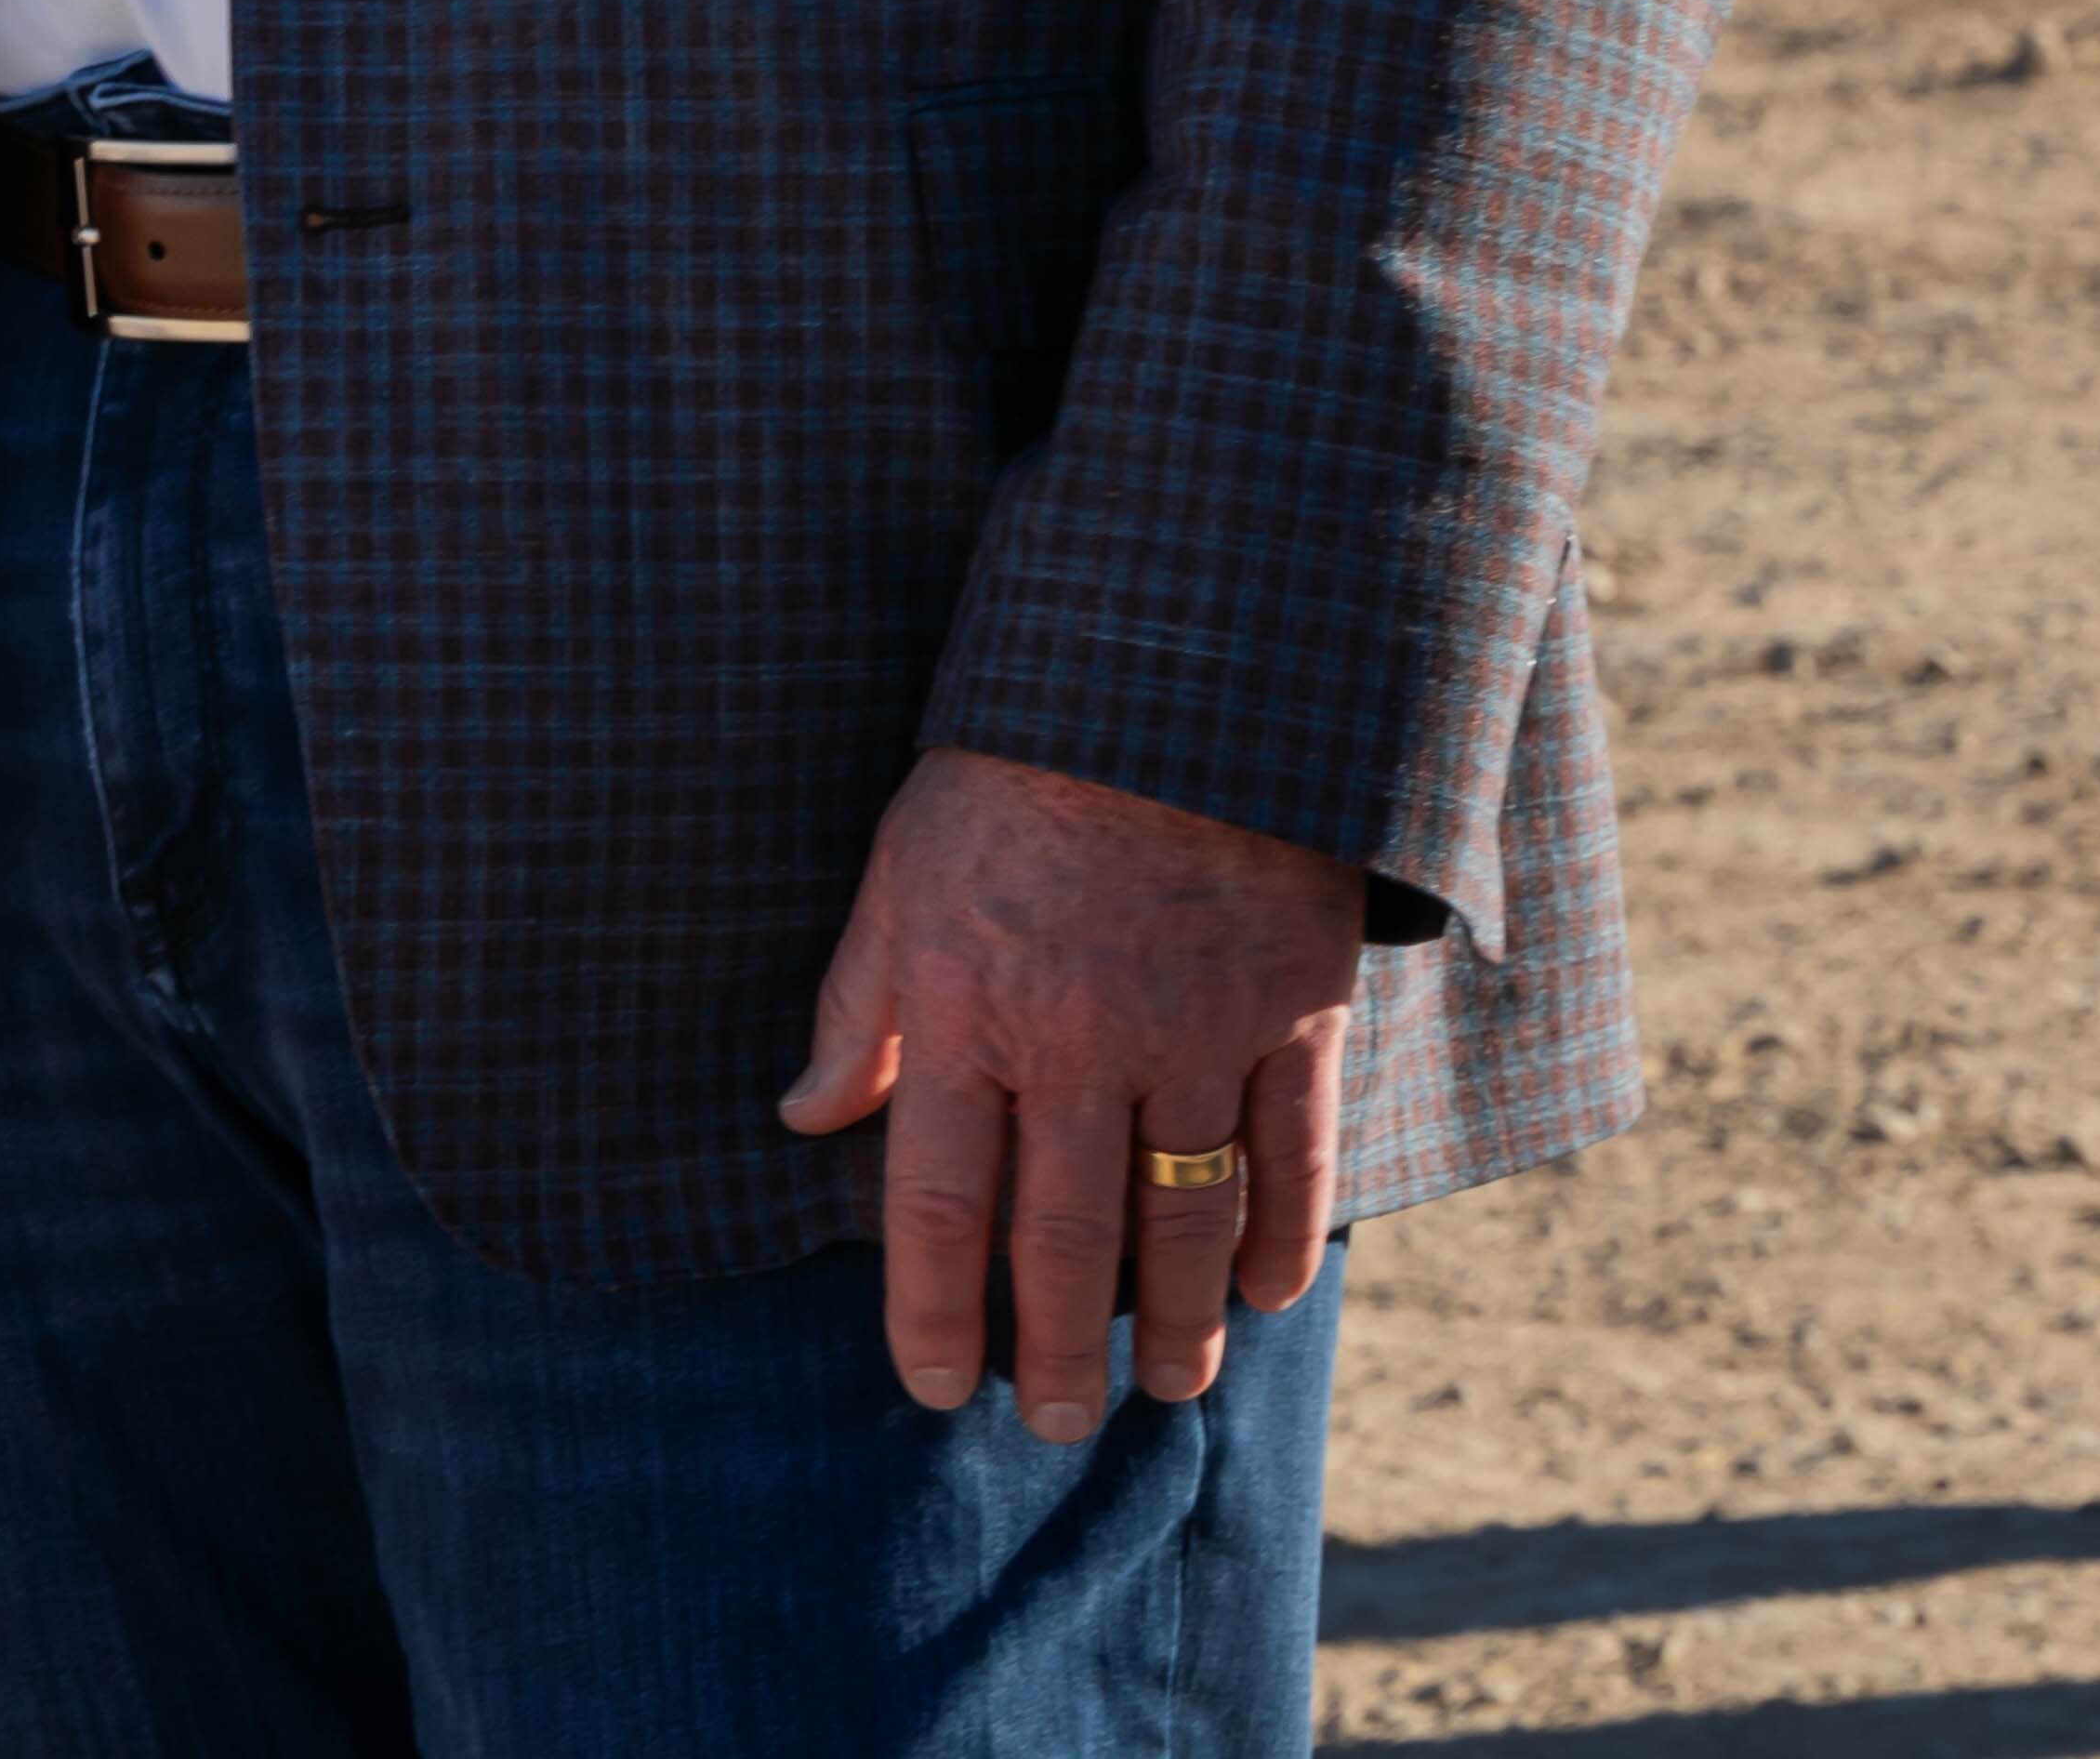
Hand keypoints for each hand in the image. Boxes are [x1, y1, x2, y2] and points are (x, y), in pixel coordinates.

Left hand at [776, 746, 1361, 1431]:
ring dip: (1176, 1324)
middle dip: (1058, 1351)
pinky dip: (1282, 1237)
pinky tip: (1263, 1294)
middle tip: (1055, 1420)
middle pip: (1069, 1241)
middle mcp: (1081, 1040)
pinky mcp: (1292, 1011)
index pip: (942, 1201)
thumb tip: (805, 1119)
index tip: (931, 1381)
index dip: (932, 1308)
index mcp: (969, 1008)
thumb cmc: (1009, 776)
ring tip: (1163, 1387)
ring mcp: (1196, 1031)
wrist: (1167, 680)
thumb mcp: (901, 871)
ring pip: (1187, 1222)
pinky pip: (1293, 1157)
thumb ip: (859, 1005)